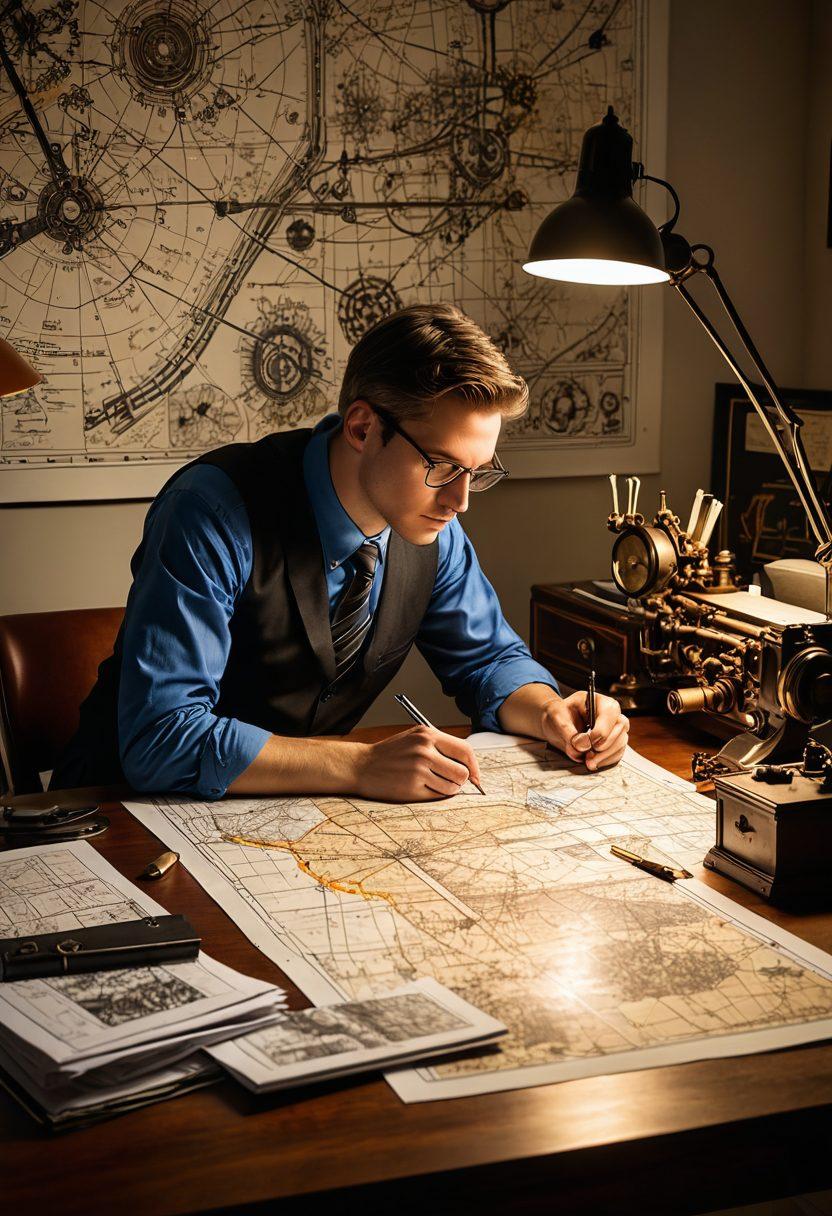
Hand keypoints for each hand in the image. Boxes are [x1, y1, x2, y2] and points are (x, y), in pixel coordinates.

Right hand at [354, 725, 482, 801]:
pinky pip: (438, 796)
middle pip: (463, 772)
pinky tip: (424, 788)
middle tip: (452, 781)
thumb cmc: (390, 754)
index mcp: (427, 735)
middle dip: (462, 780)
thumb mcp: (414, 738)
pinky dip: (437, 795)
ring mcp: (419, 769)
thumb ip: (439, 746)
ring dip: (449, 789)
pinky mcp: (412, 786)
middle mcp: (425, 750)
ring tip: (435, 784)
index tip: (475, 775)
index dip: (474, 766)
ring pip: (453, 786)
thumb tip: (467, 764)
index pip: (465, 750)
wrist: (361, 765)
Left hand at [541, 692, 628, 770]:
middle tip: (588, 757)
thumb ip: (568, 730)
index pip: (610, 712)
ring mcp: (615, 727)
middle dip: (606, 746)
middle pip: (621, 727)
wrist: (557, 724)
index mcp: (597, 700)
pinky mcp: (614, 741)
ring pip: (621, 742)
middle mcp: (610, 712)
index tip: (590, 743)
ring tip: (588, 763)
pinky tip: (593, 763)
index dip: (603, 730)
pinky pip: (618, 752)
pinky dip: (606, 761)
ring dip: (606, 756)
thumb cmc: (558, 716)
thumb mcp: (557, 718)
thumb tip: (583, 746)